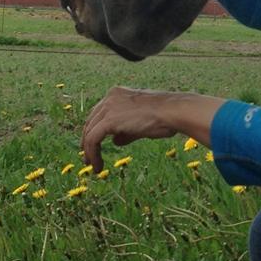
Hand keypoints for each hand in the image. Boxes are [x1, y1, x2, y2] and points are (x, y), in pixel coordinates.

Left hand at [81, 88, 223, 172]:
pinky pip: (92, 140)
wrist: (173, 112)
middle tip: (88, 159)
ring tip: (94, 166)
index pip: (99, 113)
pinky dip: (92, 154)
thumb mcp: (140, 124)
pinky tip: (98, 165)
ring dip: (89, 152)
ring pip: (89, 132)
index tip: (94, 147)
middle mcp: (110, 97)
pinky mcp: (109, 120)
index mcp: (117, 94)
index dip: (94, 131)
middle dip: (87, 142)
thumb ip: (125, 131)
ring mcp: (108, 107)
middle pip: (90, 122)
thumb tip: (115, 141)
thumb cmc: (164, 117)